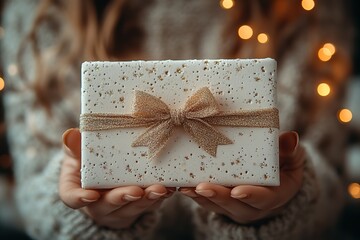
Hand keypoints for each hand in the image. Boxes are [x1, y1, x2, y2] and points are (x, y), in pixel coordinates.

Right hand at [59, 128, 172, 228]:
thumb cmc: (88, 161)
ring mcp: (119, 208)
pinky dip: (161, 197)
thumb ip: (75, 146)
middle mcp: (97, 204)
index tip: (91, 195)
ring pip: (132, 207)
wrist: (104, 175)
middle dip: (123, 198)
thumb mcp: (78, 153)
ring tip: (161, 189)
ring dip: (147, 199)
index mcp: (77, 189)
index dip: (80, 198)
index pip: (72, 198)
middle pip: (108, 205)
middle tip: (136, 190)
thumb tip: (70, 134)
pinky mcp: (138, 206)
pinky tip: (171, 188)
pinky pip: (150, 205)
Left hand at [179, 131, 304, 223]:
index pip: (264, 199)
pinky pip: (207, 202)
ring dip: (201, 197)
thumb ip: (290, 150)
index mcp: (275, 195)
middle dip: (218, 197)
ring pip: (217, 206)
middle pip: (235, 206)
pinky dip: (195, 195)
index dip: (251, 196)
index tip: (237, 191)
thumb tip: (291, 138)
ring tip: (185, 187)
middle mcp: (254, 206)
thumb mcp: (292, 157)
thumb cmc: (283, 164)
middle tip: (202, 187)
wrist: (274, 178)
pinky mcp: (222, 202)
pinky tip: (182, 186)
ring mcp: (236, 206)